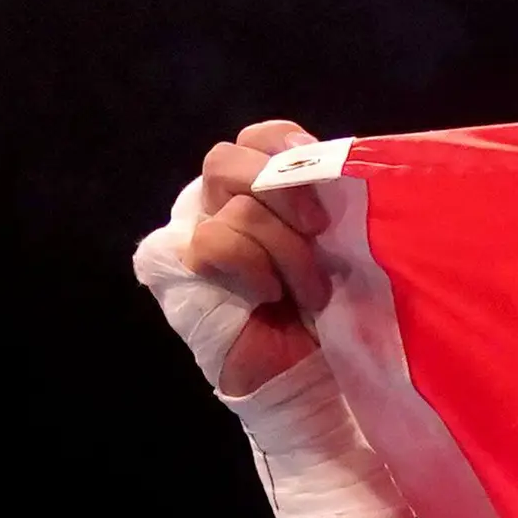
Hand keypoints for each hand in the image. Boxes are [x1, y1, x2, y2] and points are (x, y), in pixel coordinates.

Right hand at [162, 121, 333, 398]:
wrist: (315, 378)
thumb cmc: (334, 313)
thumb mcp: (338, 247)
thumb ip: (326, 203)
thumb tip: (341, 163)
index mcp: (258, 192)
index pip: (256, 139)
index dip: (282, 143)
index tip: (320, 165)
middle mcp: (218, 206)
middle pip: (227, 159)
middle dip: (281, 190)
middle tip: (318, 229)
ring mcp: (192, 235)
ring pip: (237, 206)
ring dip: (287, 250)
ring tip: (310, 293)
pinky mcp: (176, 270)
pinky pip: (214, 240)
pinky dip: (252, 266)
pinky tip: (269, 297)